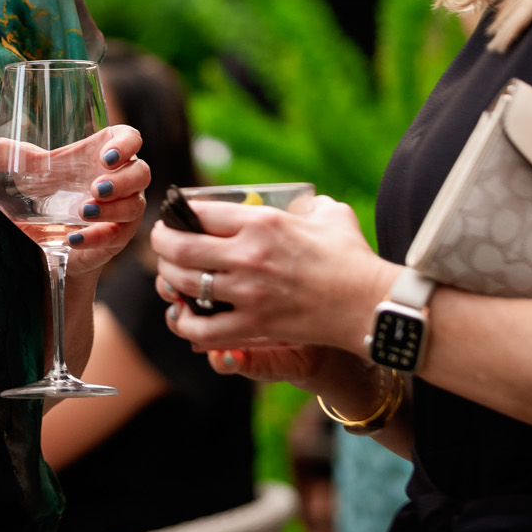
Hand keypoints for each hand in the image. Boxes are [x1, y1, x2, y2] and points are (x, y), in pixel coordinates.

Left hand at [0, 125, 149, 277]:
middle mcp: (123, 179)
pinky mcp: (119, 236)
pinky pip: (118, 235)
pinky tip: (74, 238)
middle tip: (95, 188)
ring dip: (111, 209)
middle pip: (141, 172)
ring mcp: (125, 208)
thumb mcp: (32, 176)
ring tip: (83, 211)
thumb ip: (13, 159)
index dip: (126, 144)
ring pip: (134, 205)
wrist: (53, 239)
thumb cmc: (52, 195)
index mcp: (106, 154)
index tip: (107, 155)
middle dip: (122, 180)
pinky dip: (97, 236)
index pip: (131, 138)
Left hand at [149, 195, 393, 352]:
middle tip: (162, 244)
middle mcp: (247, 253)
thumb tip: (298, 203)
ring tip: (171, 276)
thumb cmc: (352, 256)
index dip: (179, 213)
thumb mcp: (329, 214)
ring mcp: (248, 291)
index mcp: (261, 221)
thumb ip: (306, 205)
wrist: (370, 304)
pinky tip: (186, 316)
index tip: (176, 217)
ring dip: (169, 279)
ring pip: (182, 282)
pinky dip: (186, 323)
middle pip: (178, 245)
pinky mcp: (254, 325)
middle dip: (161, 243)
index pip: (198, 211)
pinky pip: (202, 328)